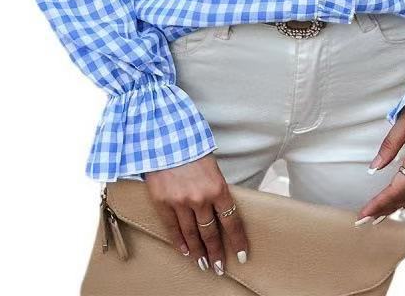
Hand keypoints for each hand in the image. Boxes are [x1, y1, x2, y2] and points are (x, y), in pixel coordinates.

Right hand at [143, 152, 247, 275]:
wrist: (166, 137)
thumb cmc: (191, 148)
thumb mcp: (212, 167)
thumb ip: (216, 188)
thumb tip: (221, 209)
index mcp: (217, 187)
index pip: (232, 221)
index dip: (237, 240)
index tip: (241, 255)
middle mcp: (200, 198)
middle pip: (211, 232)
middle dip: (216, 252)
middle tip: (219, 267)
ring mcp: (180, 201)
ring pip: (192, 234)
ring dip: (198, 251)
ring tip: (203, 264)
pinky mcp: (163, 202)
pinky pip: (172, 228)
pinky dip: (179, 242)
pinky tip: (185, 251)